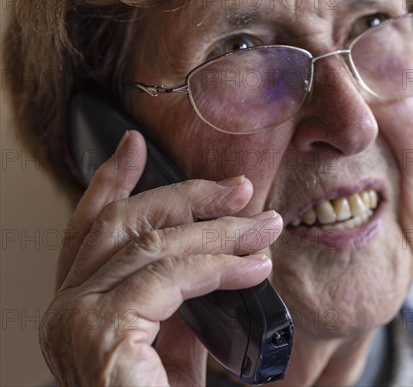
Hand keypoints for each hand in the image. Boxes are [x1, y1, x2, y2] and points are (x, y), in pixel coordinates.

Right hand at [39, 131, 281, 385]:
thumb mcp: (174, 347)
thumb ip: (180, 303)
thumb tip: (217, 264)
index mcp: (79, 306)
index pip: (92, 229)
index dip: (111, 182)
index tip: (134, 147)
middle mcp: (65, 308)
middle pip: (125, 225)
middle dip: (187, 198)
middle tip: (240, 190)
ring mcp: (76, 320)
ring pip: (155, 245)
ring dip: (220, 232)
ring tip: (265, 227)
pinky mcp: (102, 333)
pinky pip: (171, 277)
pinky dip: (219, 266)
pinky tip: (255, 266)